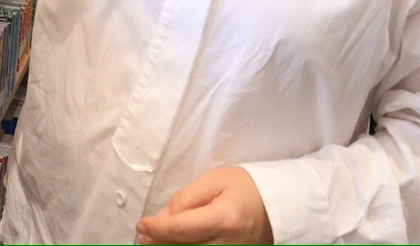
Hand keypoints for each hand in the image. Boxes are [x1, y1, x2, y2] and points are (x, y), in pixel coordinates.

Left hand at [136, 167, 272, 244]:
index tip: (142, 225)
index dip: (157, 229)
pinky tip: (175, 245)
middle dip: (159, 243)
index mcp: (224, 218)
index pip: (181, 229)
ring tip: (156, 242)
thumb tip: (162, 219)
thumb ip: (185, 200)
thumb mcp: (213, 181)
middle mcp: (229, 244)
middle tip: (145, 236)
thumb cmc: (245, 188)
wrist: (277, 205)